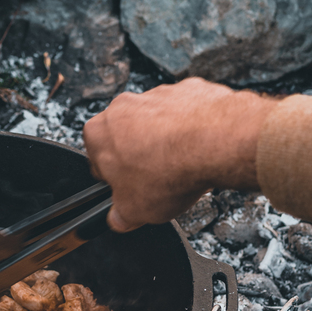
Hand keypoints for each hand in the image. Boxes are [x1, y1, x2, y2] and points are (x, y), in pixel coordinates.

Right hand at [83, 78, 277, 231]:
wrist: (214, 144)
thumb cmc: (171, 169)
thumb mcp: (134, 212)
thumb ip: (120, 216)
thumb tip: (119, 219)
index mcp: (98, 133)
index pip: (97, 160)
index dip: (114, 179)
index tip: (128, 189)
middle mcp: (124, 107)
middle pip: (127, 138)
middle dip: (140, 158)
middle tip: (157, 180)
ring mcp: (157, 96)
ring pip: (156, 123)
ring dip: (166, 142)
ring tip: (182, 167)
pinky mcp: (188, 91)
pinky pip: (186, 113)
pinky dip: (192, 129)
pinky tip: (200, 150)